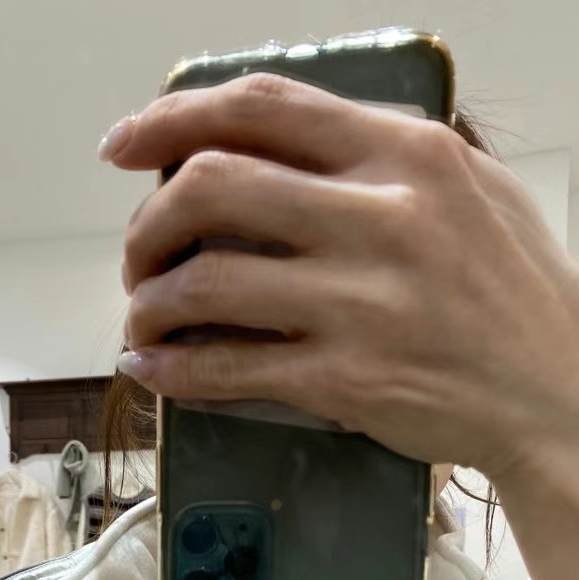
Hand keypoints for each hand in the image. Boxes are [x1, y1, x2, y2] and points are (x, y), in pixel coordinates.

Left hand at [105, 73, 578, 487]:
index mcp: (407, 154)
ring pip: (204, 282)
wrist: (555, 393)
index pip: (262, 109)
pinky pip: (226, 367)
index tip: (122, 146)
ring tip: (144, 318)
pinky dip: (172, 368)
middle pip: (211, 186)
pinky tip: (154, 368)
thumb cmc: (510, 291)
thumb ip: (377, 158)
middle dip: (147, 222)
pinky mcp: (346, 379)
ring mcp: (361, 302)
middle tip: (139, 254)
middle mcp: (382, 217)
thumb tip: (269, 145)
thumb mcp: (468, 189)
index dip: (170, 119)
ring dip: (149, 302)